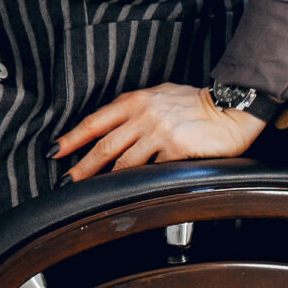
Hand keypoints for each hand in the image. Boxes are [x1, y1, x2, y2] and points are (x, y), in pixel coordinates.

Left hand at [54, 83, 265, 181]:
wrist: (232, 106)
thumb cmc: (196, 103)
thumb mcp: (160, 95)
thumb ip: (136, 108)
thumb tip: (113, 125)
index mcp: (136, 100)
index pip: (96, 120)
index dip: (73, 137)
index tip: (56, 151)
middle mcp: (144, 114)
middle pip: (104, 145)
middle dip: (81, 166)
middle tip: (66, 180)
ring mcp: (160, 131)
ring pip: (123, 162)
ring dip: (105, 179)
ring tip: (92, 192)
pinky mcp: (176, 149)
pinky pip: (151, 170)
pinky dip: (138, 183)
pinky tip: (129, 192)